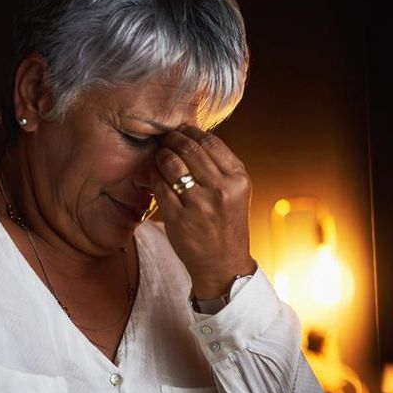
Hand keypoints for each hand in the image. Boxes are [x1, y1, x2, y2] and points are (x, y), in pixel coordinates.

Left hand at [150, 125, 255, 298]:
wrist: (223, 263)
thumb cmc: (227, 222)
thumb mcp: (236, 191)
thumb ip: (220, 166)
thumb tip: (192, 136)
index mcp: (237, 179)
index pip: (210, 142)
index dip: (191, 131)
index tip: (181, 130)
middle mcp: (221, 189)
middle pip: (189, 150)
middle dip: (173, 139)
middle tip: (165, 139)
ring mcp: (199, 205)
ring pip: (172, 164)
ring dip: (162, 155)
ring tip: (160, 156)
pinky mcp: (179, 218)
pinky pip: (160, 186)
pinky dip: (154, 176)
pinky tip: (155, 175)